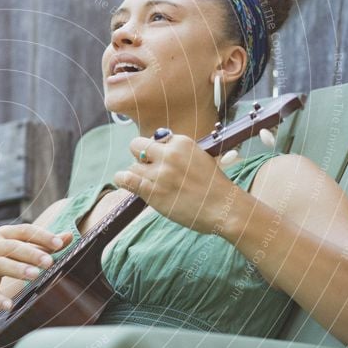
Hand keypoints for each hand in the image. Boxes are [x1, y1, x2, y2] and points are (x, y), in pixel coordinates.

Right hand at [0, 224, 73, 310]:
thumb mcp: (17, 247)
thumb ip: (42, 243)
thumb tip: (69, 236)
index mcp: (5, 234)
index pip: (25, 231)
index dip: (42, 236)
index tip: (59, 244)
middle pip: (13, 247)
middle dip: (32, 254)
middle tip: (49, 262)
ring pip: (1, 265)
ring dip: (17, 269)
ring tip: (34, 276)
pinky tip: (9, 306)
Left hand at [113, 132, 242, 233]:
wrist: (224, 208)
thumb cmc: (213, 187)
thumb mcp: (199, 158)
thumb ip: (177, 152)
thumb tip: (154, 151)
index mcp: (182, 142)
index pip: (154, 138)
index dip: (154, 150)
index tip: (160, 160)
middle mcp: (169, 154)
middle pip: (136, 146)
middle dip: (139, 157)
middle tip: (148, 170)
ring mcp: (160, 173)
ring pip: (132, 166)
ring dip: (136, 174)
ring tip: (147, 183)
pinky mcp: (152, 191)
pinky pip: (126, 179)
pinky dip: (123, 180)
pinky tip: (126, 182)